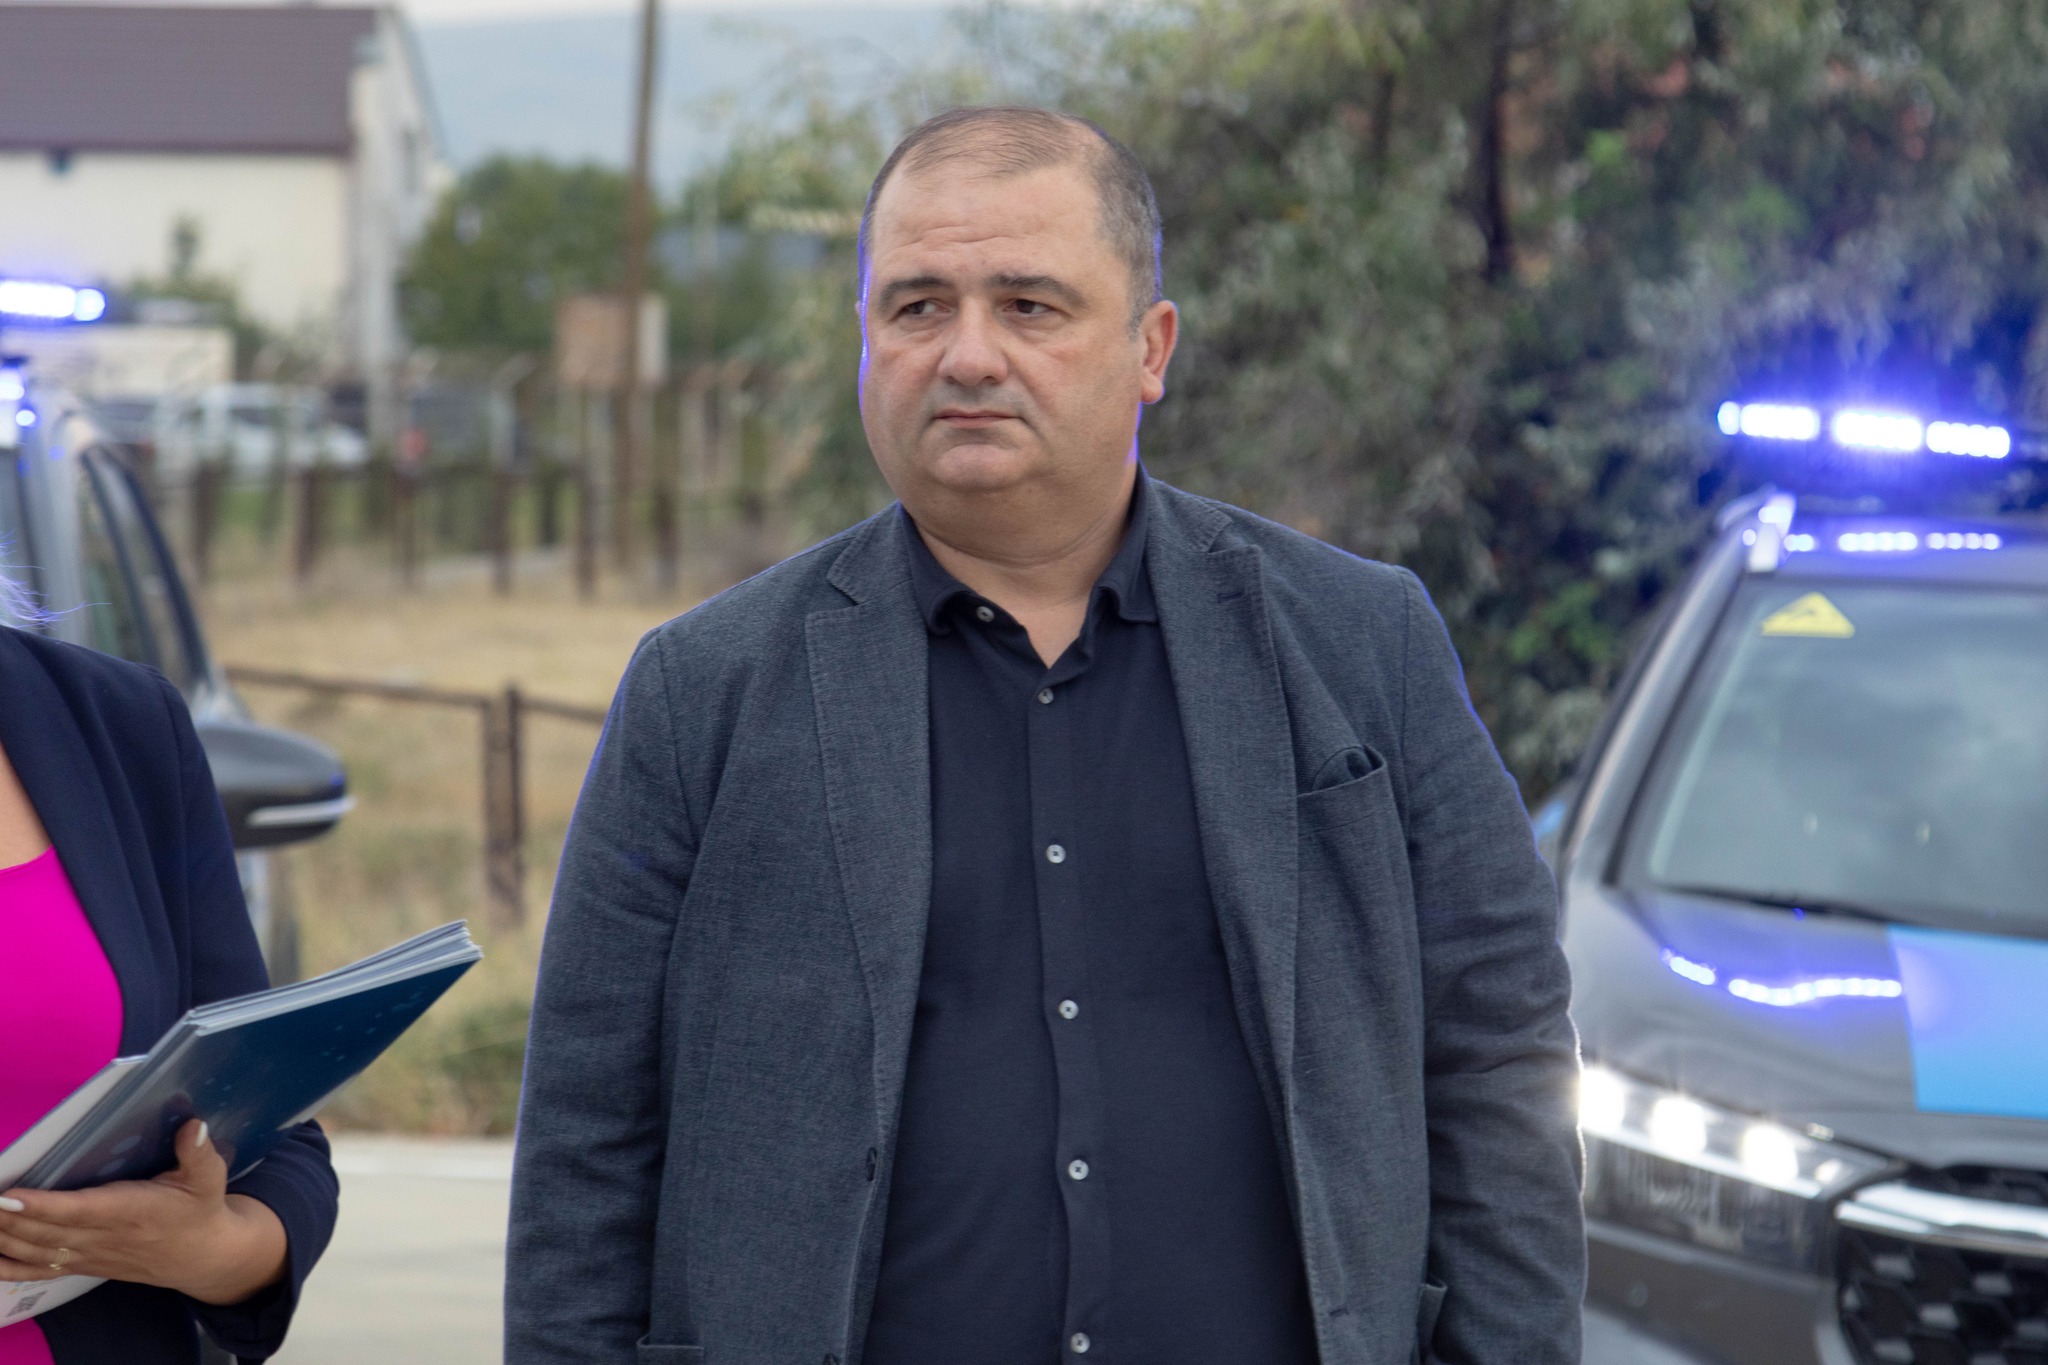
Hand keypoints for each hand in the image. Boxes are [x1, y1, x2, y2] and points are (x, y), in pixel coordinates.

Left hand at [0, 1119, 288, 1305]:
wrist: (203, 1257)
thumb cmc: (200, 1210)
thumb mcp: (210, 1179)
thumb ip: (199, 1153)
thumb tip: (194, 1124)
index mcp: (131, 1212)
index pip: (78, 1211)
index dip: (41, 1206)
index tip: (9, 1196)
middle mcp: (103, 1237)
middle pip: (43, 1232)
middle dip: (4, 1219)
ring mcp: (88, 1255)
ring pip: (34, 1250)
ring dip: (1, 1236)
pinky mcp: (82, 1265)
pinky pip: (37, 1270)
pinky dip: (8, 1266)